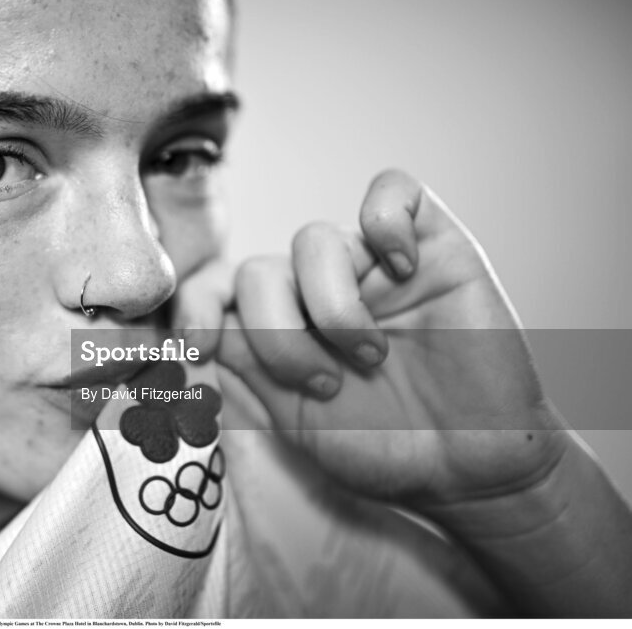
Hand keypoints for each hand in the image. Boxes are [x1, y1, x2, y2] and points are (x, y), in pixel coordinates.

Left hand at [214, 169, 568, 510]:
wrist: (470, 471)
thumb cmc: (384, 449)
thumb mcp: (293, 421)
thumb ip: (243, 370)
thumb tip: (192, 335)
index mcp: (281, 324)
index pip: (218, 286)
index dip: (196, 307)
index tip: (198, 349)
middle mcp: (319, 288)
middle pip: (257, 272)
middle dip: (276, 337)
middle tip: (323, 385)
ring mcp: (373, 264)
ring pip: (312, 240)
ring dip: (331, 309)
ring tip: (368, 357)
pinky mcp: (433, 246)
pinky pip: (394, 191)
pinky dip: (386, 221)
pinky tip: (402, 270)